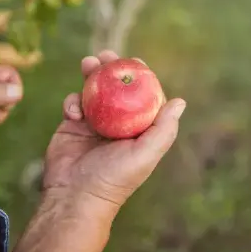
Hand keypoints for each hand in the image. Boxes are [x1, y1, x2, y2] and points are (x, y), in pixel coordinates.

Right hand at [43, 50, 184, 215]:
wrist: (74, 195)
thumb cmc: (114, 178)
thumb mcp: (145, 155)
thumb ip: (163, 130)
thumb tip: (180, 101)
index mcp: (136, 130)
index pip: (141, 97)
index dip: (139, 77)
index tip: (135, 60)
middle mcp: (115, 124)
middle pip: (114, 89)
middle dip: (111, 69)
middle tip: (107, 56)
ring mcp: (92, 123)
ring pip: (92, 91)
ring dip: (91, 75)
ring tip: (88, 63)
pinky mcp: (71, 125)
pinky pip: (73, 103)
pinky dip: (72, 100)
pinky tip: (74, 111)